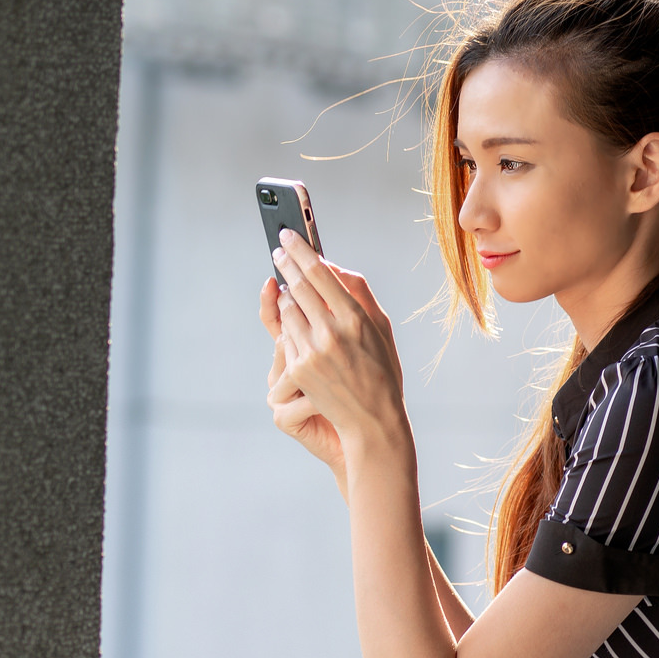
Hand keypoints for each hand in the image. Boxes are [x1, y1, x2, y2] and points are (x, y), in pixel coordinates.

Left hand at [258, 229, 408, 471]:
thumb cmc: (381, 370)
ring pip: (287, 308)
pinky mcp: (299, 369)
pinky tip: (291, 315)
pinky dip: (287, 321)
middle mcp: (333, 332)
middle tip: (277, 249)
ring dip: (285, 292)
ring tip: (287, 282)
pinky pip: (286, 334)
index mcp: (357, 317)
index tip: (289, 237)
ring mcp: (313, 352)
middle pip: (299, 285)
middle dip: (285, 263)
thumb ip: (358, 291)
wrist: (372, 420)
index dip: (301, 251)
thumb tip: (331, 265)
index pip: (321, 273)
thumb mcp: (381, 326)